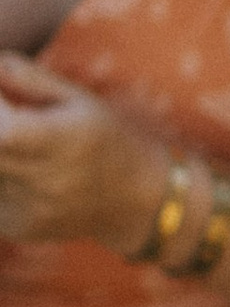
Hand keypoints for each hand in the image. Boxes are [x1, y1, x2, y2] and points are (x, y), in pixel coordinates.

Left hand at [0, 56, 165, 252]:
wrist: (138, 199)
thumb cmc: (107, 137)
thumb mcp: (79, 100)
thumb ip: (30, 79)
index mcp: (58, 141)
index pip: (1, 128)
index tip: (6, 99)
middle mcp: (42, 181)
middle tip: (13, 118)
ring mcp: (28, 209)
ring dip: (0, 153)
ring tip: (26, 147)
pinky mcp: (18, 227)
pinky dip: (1, 176)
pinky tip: (26, 173)